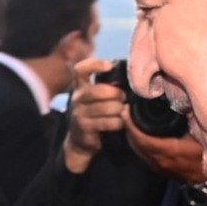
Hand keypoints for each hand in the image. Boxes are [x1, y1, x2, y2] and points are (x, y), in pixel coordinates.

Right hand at [62, 57, 126, 173]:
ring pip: (105, 107)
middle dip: (116, 94)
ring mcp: (80, 114)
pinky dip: (118, 122)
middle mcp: (77, 98)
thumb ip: (105, 88)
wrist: (80, 141)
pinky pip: (107, 122)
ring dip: (119, 109)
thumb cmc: (94, 115)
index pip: (81, 69)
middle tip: (124, 98)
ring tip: (123, 110)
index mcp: (80, 87)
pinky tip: (121, 122)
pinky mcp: (85, 128)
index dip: (95, 64)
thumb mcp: (94, 99)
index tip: (109, 66)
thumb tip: (129, 79)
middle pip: (98, 90)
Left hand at [124, 119, 206, 184]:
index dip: (132, 125)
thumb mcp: (203, 129)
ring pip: (142, 153)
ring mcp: (165, 169)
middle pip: (138, 147)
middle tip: (125, 113)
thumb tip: (177, 99)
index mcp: (170, 152)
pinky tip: (143, 135)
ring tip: (131, 122)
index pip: (142, 139)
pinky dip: (142, 146)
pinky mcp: (168, 171)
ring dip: (134, 138)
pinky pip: (148, 157)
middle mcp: (164, 163)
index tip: (126, 111)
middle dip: (130, 130)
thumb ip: (188, 115)